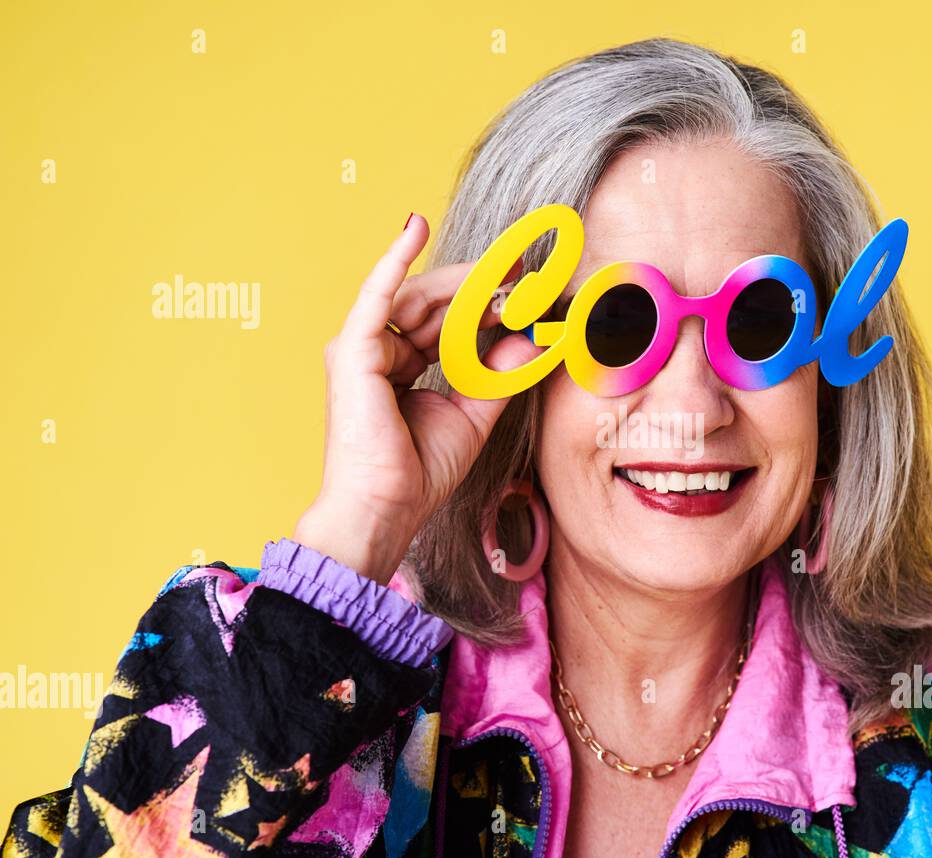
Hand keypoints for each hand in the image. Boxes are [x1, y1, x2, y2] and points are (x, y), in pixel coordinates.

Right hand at [293, 213, 541, 583]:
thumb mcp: (474, 414)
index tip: (526, 290)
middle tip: (524, 274)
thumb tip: (531, 338)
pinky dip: (395, 258)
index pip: (448, 322)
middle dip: (482, 288)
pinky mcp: (353, 350)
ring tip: (507, 280)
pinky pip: (379, 295)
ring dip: (466, 286)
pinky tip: (415, 226)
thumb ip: (499, 375)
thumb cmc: (418, 473)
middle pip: (436, 303)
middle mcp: (378, 351)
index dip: (486, 304)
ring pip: (421, 298)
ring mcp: (362, 348)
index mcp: (401, 366)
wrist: (386, 509)